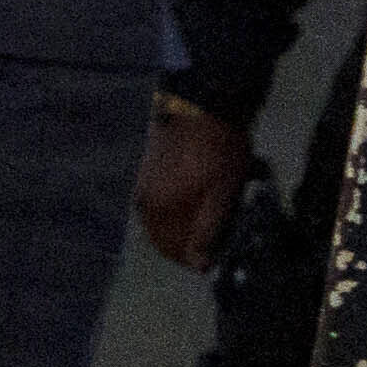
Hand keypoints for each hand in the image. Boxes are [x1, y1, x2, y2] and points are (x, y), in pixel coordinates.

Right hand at [136, 94, 252, 273]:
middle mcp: (145, 202)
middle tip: (214, 239)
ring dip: (182, 228)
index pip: (173, 251)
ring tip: (207, 218)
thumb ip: (207, 233)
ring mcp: (144, 185)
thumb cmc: (217, 150)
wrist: (204, 103)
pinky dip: (177, 210)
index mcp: (159, 210)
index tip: (217, 257)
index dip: (197, 260)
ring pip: (163, 223)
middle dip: (188, 244)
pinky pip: (162, 204)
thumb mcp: (221, 196)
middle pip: (165, 239)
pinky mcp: (149, 171)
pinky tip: (196, 199)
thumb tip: (200, 264)